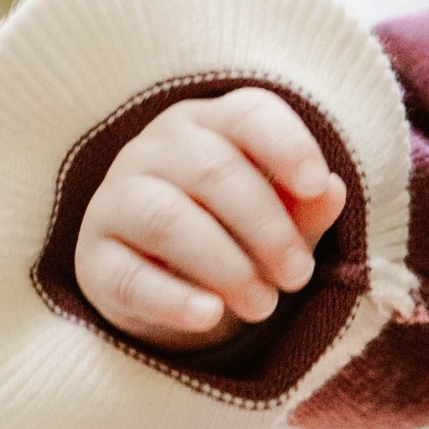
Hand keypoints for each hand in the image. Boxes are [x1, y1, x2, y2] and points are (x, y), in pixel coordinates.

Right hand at [75, 91, 345, 342]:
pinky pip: (131, 276)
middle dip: (267, 228)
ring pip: (170, 220)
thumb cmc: (232, 232)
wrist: (162, 283)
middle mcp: (156, 149)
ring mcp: (117, 200)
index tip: (317, 185)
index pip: (248, 114)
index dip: (287, 145)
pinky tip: (209, 315)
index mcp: (209, 123)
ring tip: (263, 306)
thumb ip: (305, 204)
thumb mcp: (279, 218)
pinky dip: (173, 299)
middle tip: (299, 277)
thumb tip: (332, 190)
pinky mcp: (95, 259)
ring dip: (227, 266)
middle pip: (214, 171)